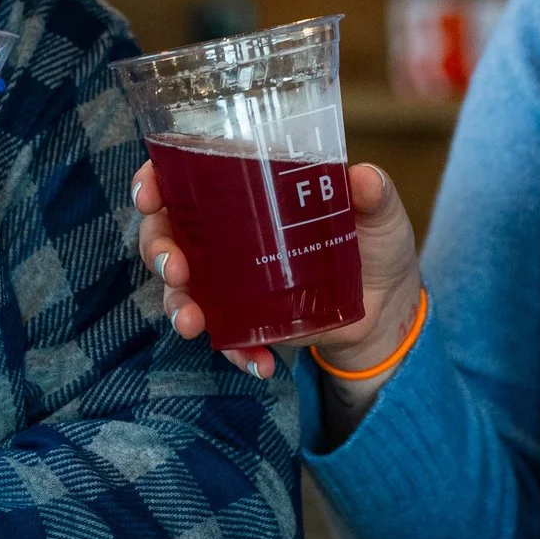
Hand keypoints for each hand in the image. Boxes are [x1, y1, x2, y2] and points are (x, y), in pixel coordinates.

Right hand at [133, 159, 422, 379]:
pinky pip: (225, 339)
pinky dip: (237, 353)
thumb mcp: (380, 215)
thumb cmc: (377, 244)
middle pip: (167, 232)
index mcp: (249, 189)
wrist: (390, 308)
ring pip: (180, 290)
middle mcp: (227, 232)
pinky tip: (262, 364)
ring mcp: (230, 280)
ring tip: (193, 325)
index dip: (155, 181)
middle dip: (158, 250)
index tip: (149, 197)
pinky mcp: (245, 320)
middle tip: (176, 270)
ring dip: (178, 307)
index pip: (183, 175)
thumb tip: (363, 179)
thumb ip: (373, 195)